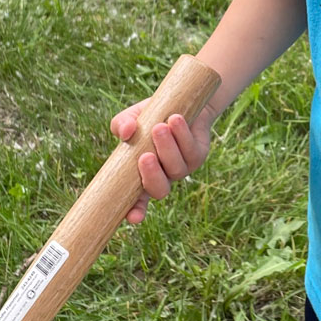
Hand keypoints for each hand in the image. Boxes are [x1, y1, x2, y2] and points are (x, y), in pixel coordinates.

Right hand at [110, 98, 213, 225]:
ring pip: (176, 169)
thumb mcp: (131, 118)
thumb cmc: (150, 116)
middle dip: (152, 176)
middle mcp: (163, 176)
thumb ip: (122, 125)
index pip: (136, 200)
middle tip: (145, 156)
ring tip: (159, 127)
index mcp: (142, 174)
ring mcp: (182, 168)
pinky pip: (191, 152)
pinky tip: (175, 119)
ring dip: (167, 148)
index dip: (135, 211)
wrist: (179, 103)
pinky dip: (182, 135)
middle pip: (160, 190)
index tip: (133, 217)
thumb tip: (126, 132)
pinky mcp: (198, 156)